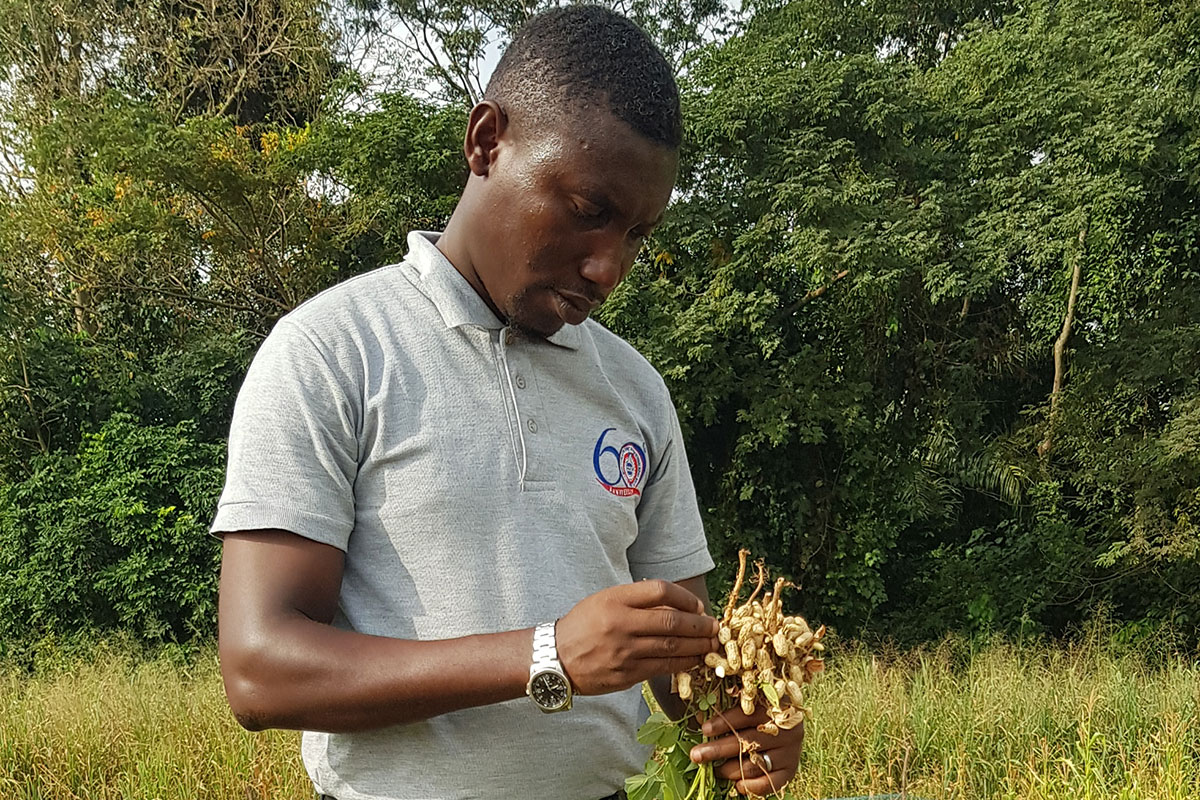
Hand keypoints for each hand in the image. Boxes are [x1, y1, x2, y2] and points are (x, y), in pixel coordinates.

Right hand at [555, 579, 719, 694]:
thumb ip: (636, 600)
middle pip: (672, 621)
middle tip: (715, 627)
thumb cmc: (583, 625)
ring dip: (697, 646)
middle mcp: (621, 624)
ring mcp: (624, 651)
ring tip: (712, 644)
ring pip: (672, 647)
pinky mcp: (626, 674)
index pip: (660, 590)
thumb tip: (677, 606)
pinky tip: (693, 660)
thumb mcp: (604, 601)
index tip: (697, 606)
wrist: (555, 659)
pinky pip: (663, 668)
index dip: (685, 598)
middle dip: (700, 625)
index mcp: (615, 600)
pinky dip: (683, 663)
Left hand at [689, 705, 804, 795]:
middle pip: (746, 742)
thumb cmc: (763, 714)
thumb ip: (728, 712)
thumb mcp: (749, 707)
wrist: (791, 727)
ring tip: (714, 770)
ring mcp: (790, 752)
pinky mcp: (791, 770)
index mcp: (773, 708)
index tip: (704, 730)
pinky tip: (737, 785)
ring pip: (754, 765)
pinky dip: (751, 786)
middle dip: (717, 750)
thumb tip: (698, 716)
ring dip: (729, 770)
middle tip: (696, 755)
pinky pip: (769, 783)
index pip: (744, 716)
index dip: (723, 722)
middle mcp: (785, 731)